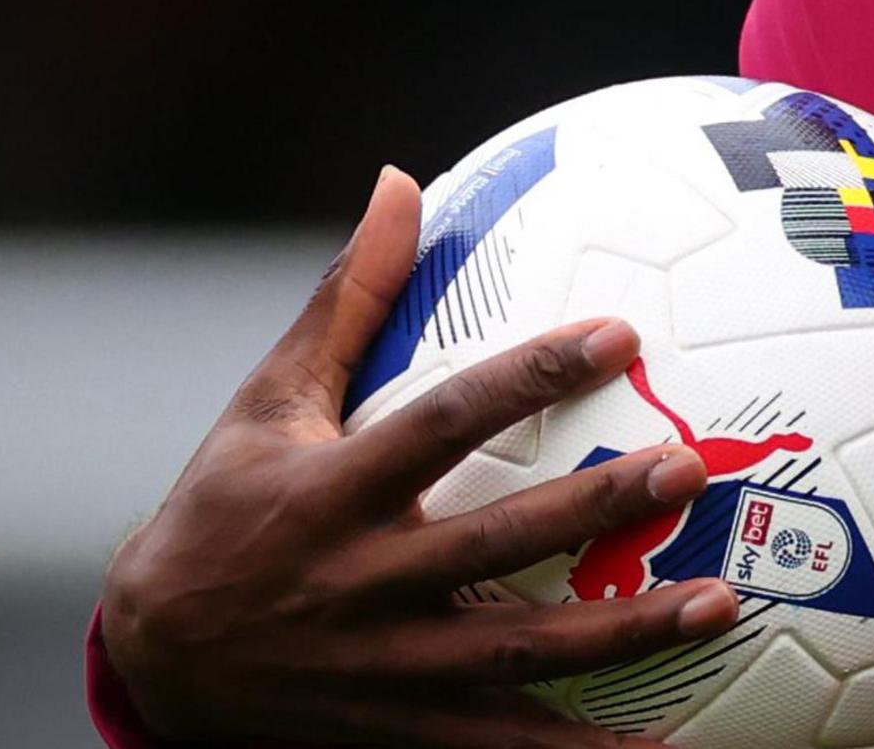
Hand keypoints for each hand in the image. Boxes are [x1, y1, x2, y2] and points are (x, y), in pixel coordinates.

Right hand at [98, 169, 738, 746]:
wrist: (154, 660)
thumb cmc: (223, 507)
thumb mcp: (268, 402)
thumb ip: (346, 299)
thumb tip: (401, 181)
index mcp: (332, 491)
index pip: (445, 421)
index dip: (530, 376)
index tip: (620, 334)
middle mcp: (361, 581)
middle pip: (497, 543)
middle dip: (595, 506)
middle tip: (690, 467)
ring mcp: (385, 666)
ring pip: (519, 655)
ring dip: (624, 635)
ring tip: (719, 603)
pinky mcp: (400, 730)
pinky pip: (503, 748)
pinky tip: (664, 748)